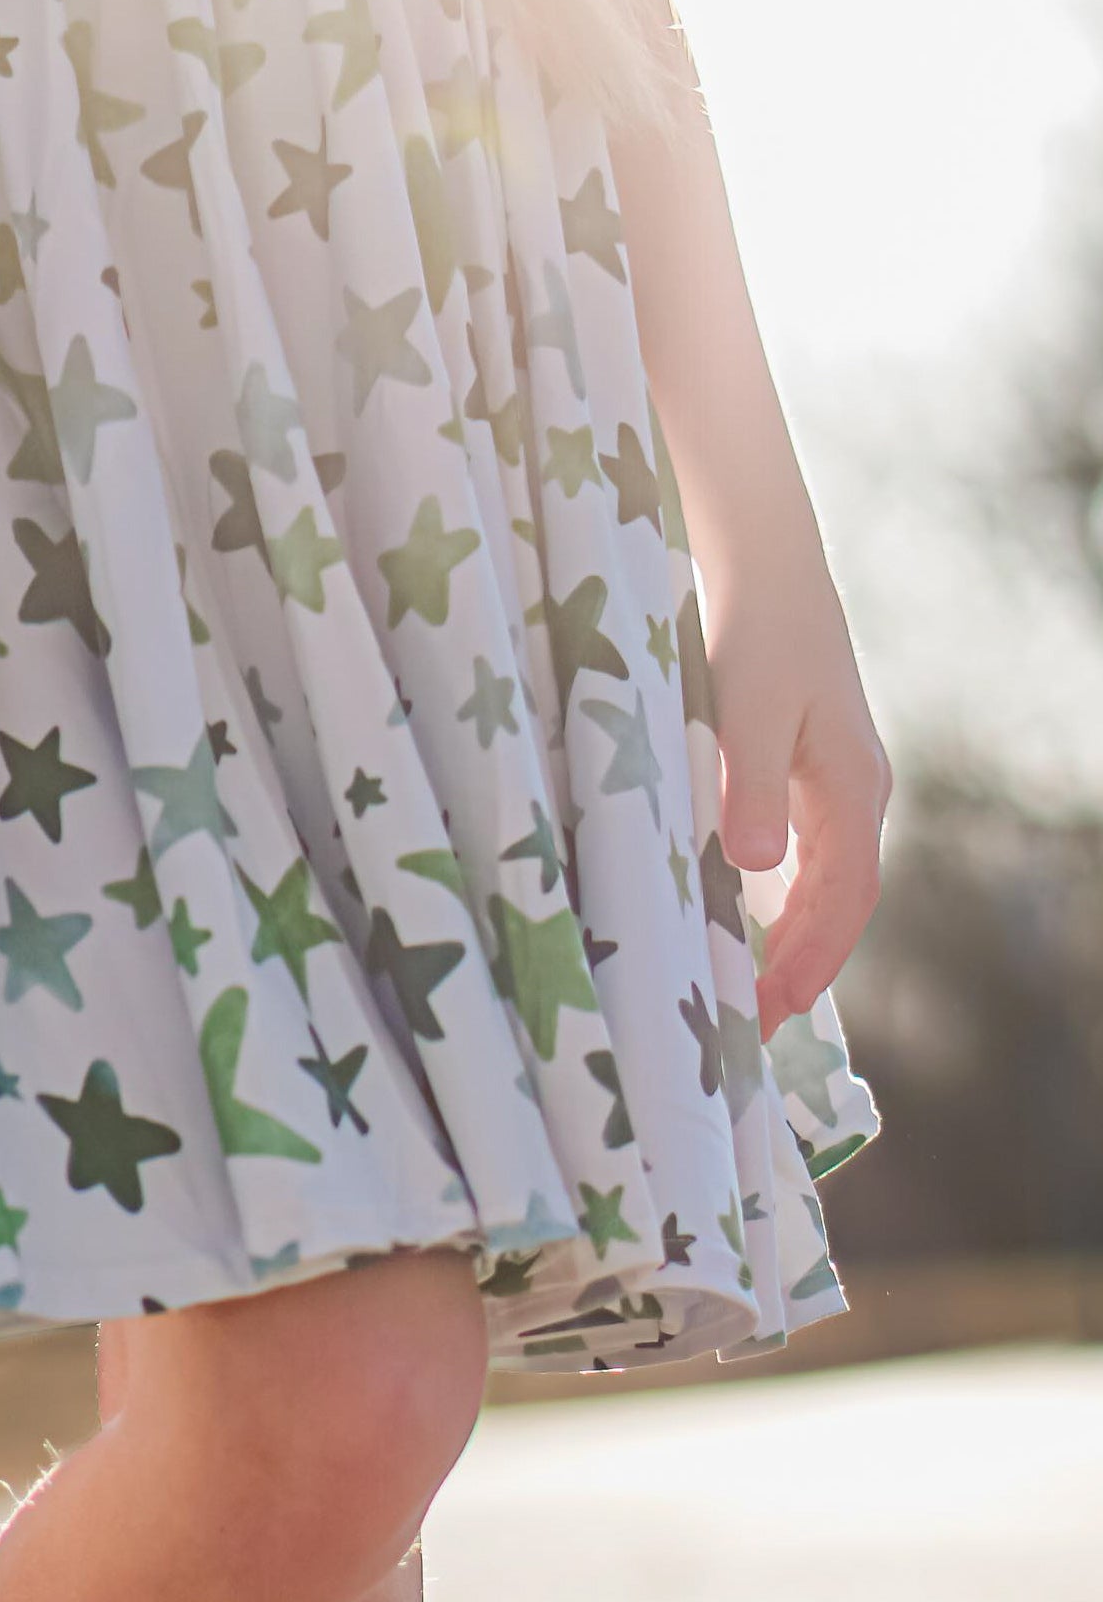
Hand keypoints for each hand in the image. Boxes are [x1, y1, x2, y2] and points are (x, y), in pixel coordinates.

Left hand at [708, 569, 890, 1039]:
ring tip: (750, 996)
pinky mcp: (808, 779)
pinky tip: (746, 931)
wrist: (769, 575)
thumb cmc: (760, 636)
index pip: (844, 897)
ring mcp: (836, 789)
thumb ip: (751, 787)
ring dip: (792, 943)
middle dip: (802, 968)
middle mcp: (856, 795)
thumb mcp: (749, 711)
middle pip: (840, 904)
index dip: (813, 959)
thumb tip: (755, 867)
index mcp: (853, 788)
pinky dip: (782, 906)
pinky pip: (805, 863)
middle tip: (752, 1026)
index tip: (775, 1009)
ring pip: (825, 887)